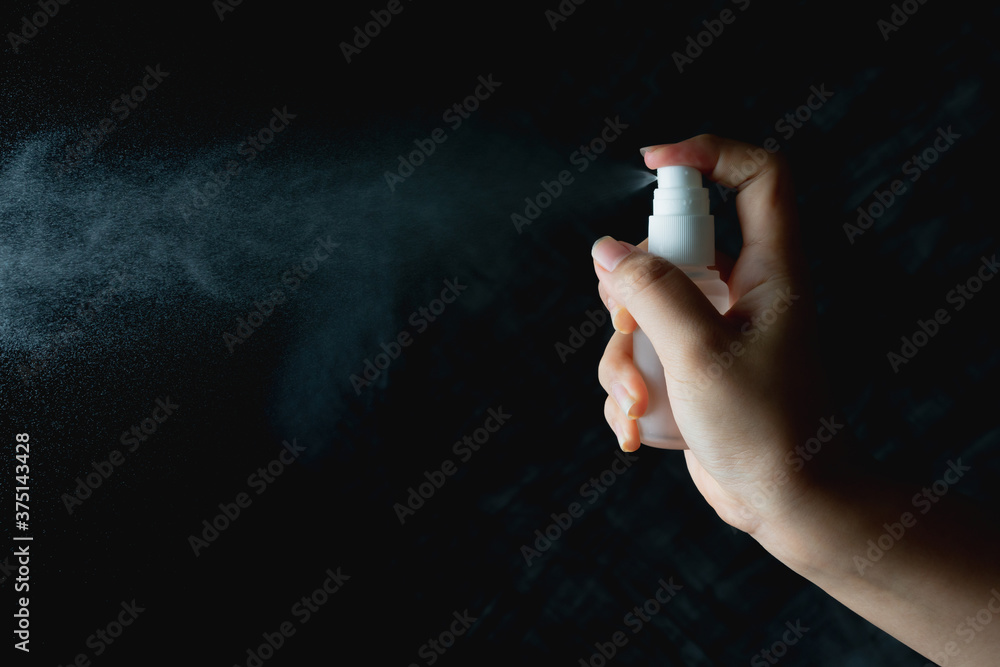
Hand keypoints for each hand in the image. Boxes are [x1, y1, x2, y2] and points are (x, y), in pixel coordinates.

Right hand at [594, 134, 829, 532]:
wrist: (784, 502)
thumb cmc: (764, 429)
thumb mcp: (699, 353)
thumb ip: (652, 291)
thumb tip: (608, 250)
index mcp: (770, 269)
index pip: (756, 176)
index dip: (708, 152)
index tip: (651, 163)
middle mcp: (743, 290)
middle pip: (670, 246)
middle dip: (631, 291)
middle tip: (627, 322)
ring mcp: (714, 328)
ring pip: (644, 306)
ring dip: (624, 353)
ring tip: (638, 400)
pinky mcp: (692, 364)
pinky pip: (643, 351)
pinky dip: (630, 386)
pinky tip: (640, 425)